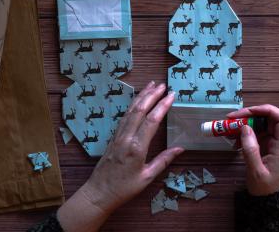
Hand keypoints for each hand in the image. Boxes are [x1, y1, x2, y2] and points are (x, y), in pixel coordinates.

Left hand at [57, 82, 183, 231]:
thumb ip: (163, 160)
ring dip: (142, 96)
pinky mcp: (113, 137)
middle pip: (139, 111)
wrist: (98, 194)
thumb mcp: (147, 177)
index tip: (171, 95)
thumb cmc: (124, 188)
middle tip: (163, 85)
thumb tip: (180, 148)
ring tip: (152, 85)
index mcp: (136, 148)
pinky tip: (138, 100)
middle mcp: (126, 138)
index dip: (162, 106)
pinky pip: (124, 117)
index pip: (151, 121)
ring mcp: (118, 136)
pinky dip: (133, 105)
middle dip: (152, 95)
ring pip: (130, 111)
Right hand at [227, 105, 278, 195]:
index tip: (249, 112)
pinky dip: (245, 132)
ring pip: (262, 124)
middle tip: (232, 118)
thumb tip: (245, 127)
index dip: (267, 110)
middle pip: (270, 118)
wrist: (269, 200)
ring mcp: (273, 142)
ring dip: (246, 123)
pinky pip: (256, 132)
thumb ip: (251, 149)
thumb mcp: (256, 172)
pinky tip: (234, 138)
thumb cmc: (265, 188)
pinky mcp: (266, 145)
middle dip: (251, 115)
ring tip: (230, 128)